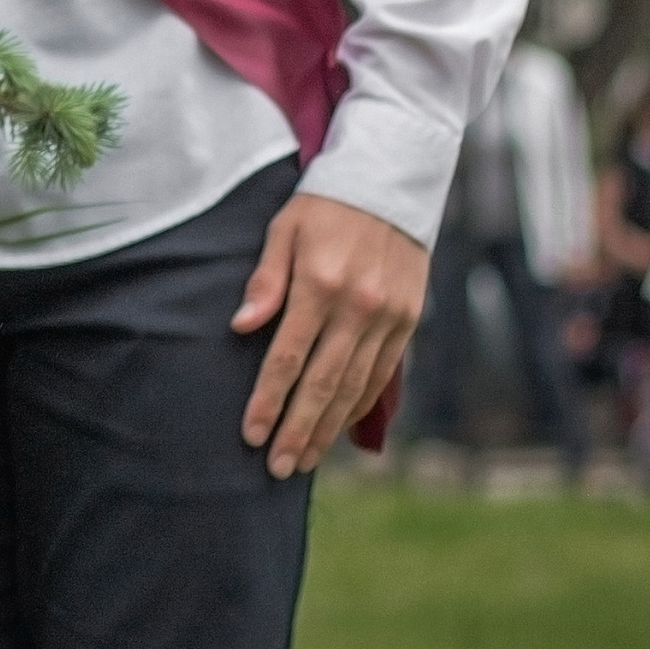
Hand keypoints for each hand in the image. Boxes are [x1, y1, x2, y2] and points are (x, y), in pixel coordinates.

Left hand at [234, 193, 428, 477]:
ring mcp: (388, 317)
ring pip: (354, 387)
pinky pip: (382, 374)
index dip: (268, 401)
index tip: (251, 434)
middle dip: (297, 430)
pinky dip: (359, 405)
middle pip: (322, 384)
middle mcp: (358, 307)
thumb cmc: (324, 204)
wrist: (392, 180)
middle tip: (276, 468)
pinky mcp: (408, 320)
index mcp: (320, 284)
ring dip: (327, 428)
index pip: (288, 358)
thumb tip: (241, 326)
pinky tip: (339, 427)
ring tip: (303, 460)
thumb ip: (264, 281)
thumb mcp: (284, 229)